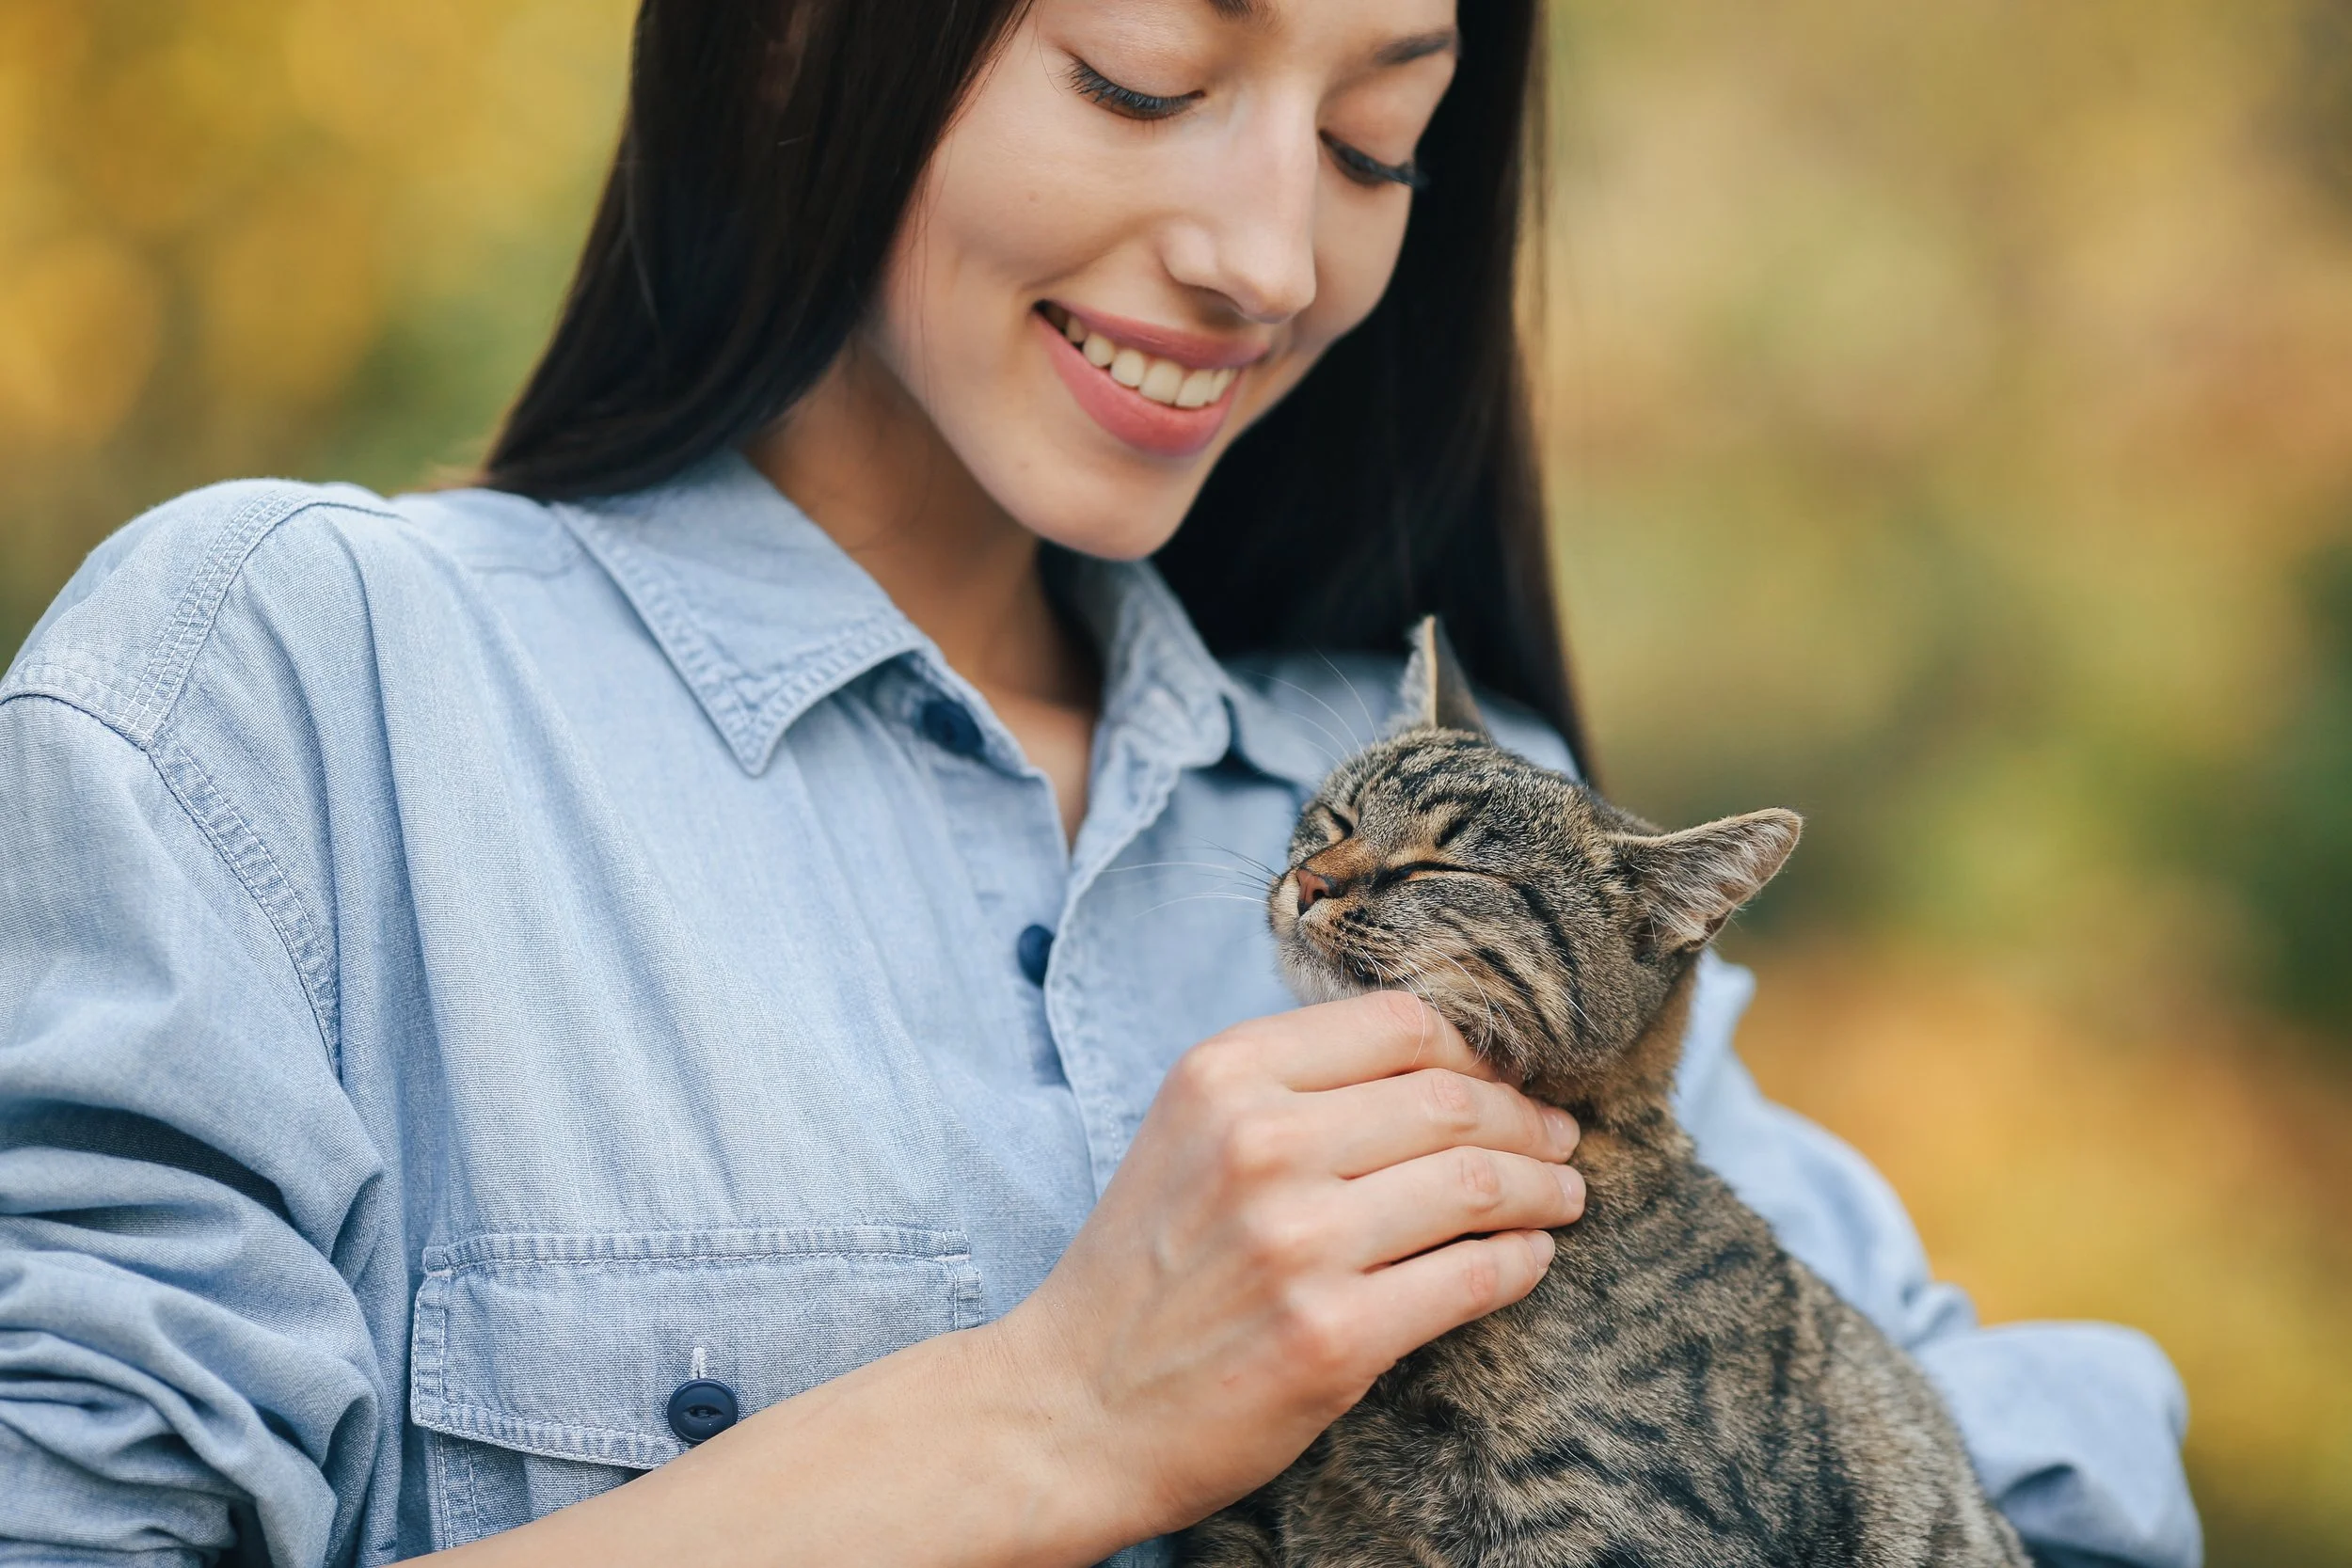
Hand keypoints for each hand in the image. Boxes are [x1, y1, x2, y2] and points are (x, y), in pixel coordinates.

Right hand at [991, 990, 1585, 1545]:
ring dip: (1543, 1189)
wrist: (1074, 1404)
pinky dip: (1519, 1263)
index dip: (1477, 1048)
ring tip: (1563, 1195)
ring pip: (1476, 1185)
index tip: (1508, 1077)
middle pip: (1451, 1100)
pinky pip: (1471, 1278)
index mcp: (1225, 1075)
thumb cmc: (1146, 1265)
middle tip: (1559, 1138)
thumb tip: (1442, 1062)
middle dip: (1527, 1119)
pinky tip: (1527, 1259)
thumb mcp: (1190, 1132)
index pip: (1401, 1024)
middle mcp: (1261, 1143)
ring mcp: (1299, 1242)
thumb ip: (1293, 1085)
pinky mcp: (1333, 1335)